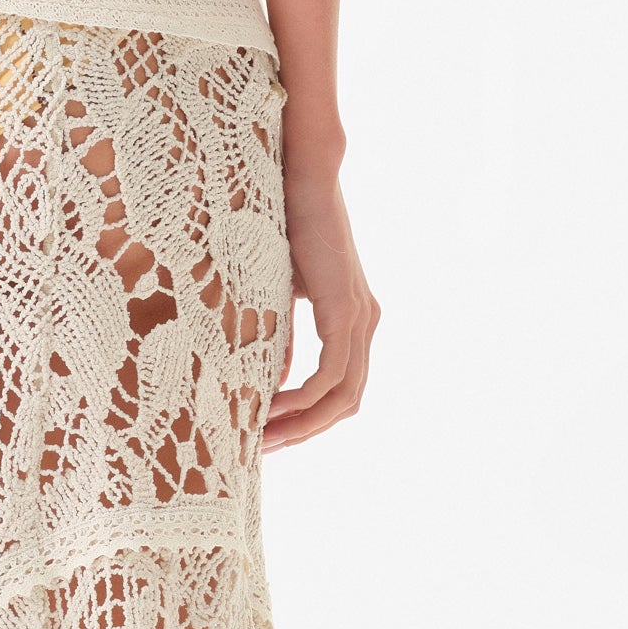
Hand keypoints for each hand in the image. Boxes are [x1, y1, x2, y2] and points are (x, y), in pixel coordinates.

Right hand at [265, 149, 375, 451]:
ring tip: (262, 438)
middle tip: (262, 451)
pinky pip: (332, 373)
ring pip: (343, 396)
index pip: (340, 389)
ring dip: (303, 423)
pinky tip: (273, 407)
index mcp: (352, 321)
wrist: (303, 178)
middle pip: (346, 403)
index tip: (267, 436)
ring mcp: (361, 318)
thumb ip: (281, 336)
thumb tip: (269, 382)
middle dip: (305, 432)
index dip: (308, 420)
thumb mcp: (277, 292)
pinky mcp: (348, 310)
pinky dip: (304, 398)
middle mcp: (365, 324)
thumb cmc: (284, 224)